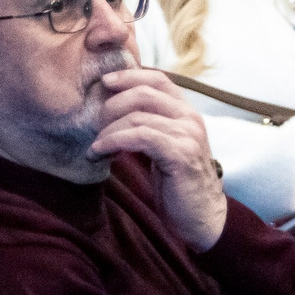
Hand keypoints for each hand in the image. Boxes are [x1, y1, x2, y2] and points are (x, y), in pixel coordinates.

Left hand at [87, 66, 227, 250]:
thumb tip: (112, 110)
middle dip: (112, 105)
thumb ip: (148, 126)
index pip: (158, 79)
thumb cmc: (177, 184)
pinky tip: (100, 152)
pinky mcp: (180, 154)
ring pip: (137, 117)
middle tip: (93, 123)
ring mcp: (188, 135)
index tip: (105, 82)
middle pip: (144, 93)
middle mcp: (190, 118)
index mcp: (186, 112)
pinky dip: (114, 141)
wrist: (201, 218)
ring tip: (94, 146)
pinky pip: (140, 137)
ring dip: (108, 130)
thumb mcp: (163, 147)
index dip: (129, 76)